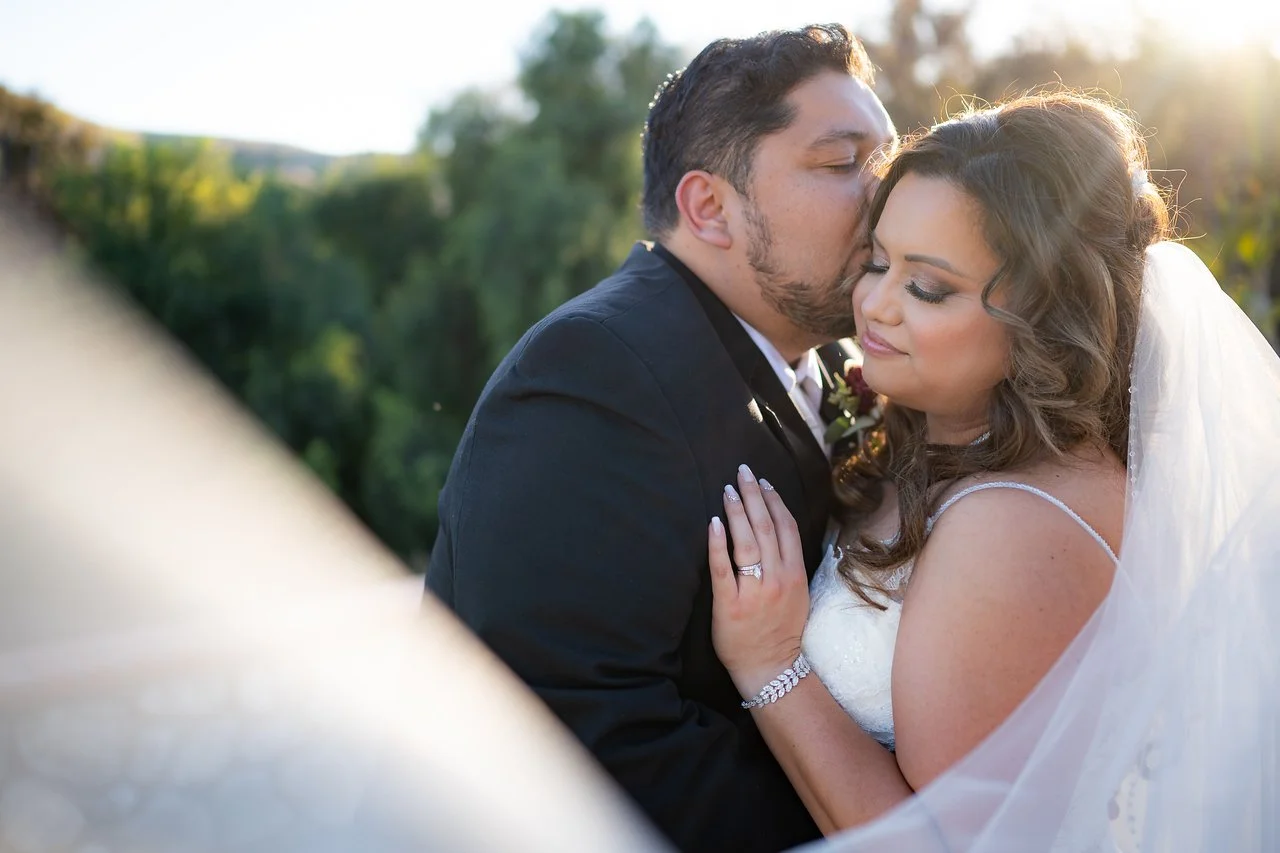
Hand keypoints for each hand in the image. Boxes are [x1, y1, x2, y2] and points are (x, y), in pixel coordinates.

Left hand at [707, 464, 810, 699]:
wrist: (771, 667)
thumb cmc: (780, 629)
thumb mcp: (797, 594)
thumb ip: (789, 564)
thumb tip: (776, 531)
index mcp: (795, 574)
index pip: (786, 527)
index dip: (775, 501)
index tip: (763, 482)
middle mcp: (777, 578)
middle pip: (765, 527)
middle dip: (753, 495)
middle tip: (742, 471)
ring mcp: (754, 591)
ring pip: (747, 542)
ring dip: (737, 511)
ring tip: (727, 490)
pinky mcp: (731, 603)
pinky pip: (723, 568)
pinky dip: (718, 543)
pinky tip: (714, 523)